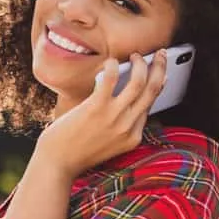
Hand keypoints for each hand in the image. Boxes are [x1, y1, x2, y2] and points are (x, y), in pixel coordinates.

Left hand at [36, 50, 166, 178]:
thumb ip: (119, 124)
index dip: (158, 83)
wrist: (57, 164)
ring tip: (135, 55)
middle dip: (160, 67)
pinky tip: (110, 61)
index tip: (159, 71)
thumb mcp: (108, 143)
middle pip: (153, 90)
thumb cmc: (77, 151)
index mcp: (133, 137)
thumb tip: (123, 95)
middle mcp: (128, 126)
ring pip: (139, 81)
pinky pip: (111, 78)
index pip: (151, 104)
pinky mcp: (97, 107)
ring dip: (141, 63)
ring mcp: (114, 117)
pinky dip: (113, 65)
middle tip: (160, 54)